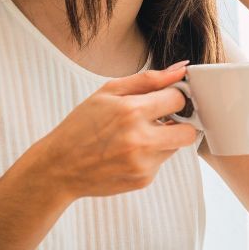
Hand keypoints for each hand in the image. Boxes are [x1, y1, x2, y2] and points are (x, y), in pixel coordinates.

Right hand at [26, 62, 197, 199]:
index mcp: (132, 111)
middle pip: (189, 131)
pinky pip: (161, 163)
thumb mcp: (108, 92)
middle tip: (162, 120)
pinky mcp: (143, 180)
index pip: (179, 100)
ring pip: (176, 147)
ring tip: (137, 136)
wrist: (59, 167)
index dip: (173, 97)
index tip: (165, 99)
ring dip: (164, 139)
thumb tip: (180, 69)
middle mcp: (141, 139)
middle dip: (180, 123)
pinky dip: (150, 156)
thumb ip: (148, 79)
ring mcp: (143, 163)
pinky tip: (128, 153)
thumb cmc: (81, 126)